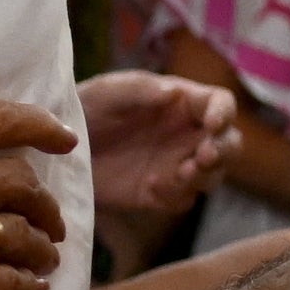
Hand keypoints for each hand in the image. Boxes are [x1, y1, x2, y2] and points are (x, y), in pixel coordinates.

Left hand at [78, 70, 239, 222]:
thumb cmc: (88, 107)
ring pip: (212, 175)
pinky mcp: (160, 193)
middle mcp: (187, 134)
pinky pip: (183, 199)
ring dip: (204, 176)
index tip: (212, 124)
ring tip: (179, 173)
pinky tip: (150, 187)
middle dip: (223, 151)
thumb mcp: (108, 91)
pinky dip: (175, 195)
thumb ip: (139, 90)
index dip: (224, 113)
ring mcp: (176, 165)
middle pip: (229, 144)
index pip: (220, 104)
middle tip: (202, 156)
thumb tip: (173, 93)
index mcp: (183, 103)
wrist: (59, 147)